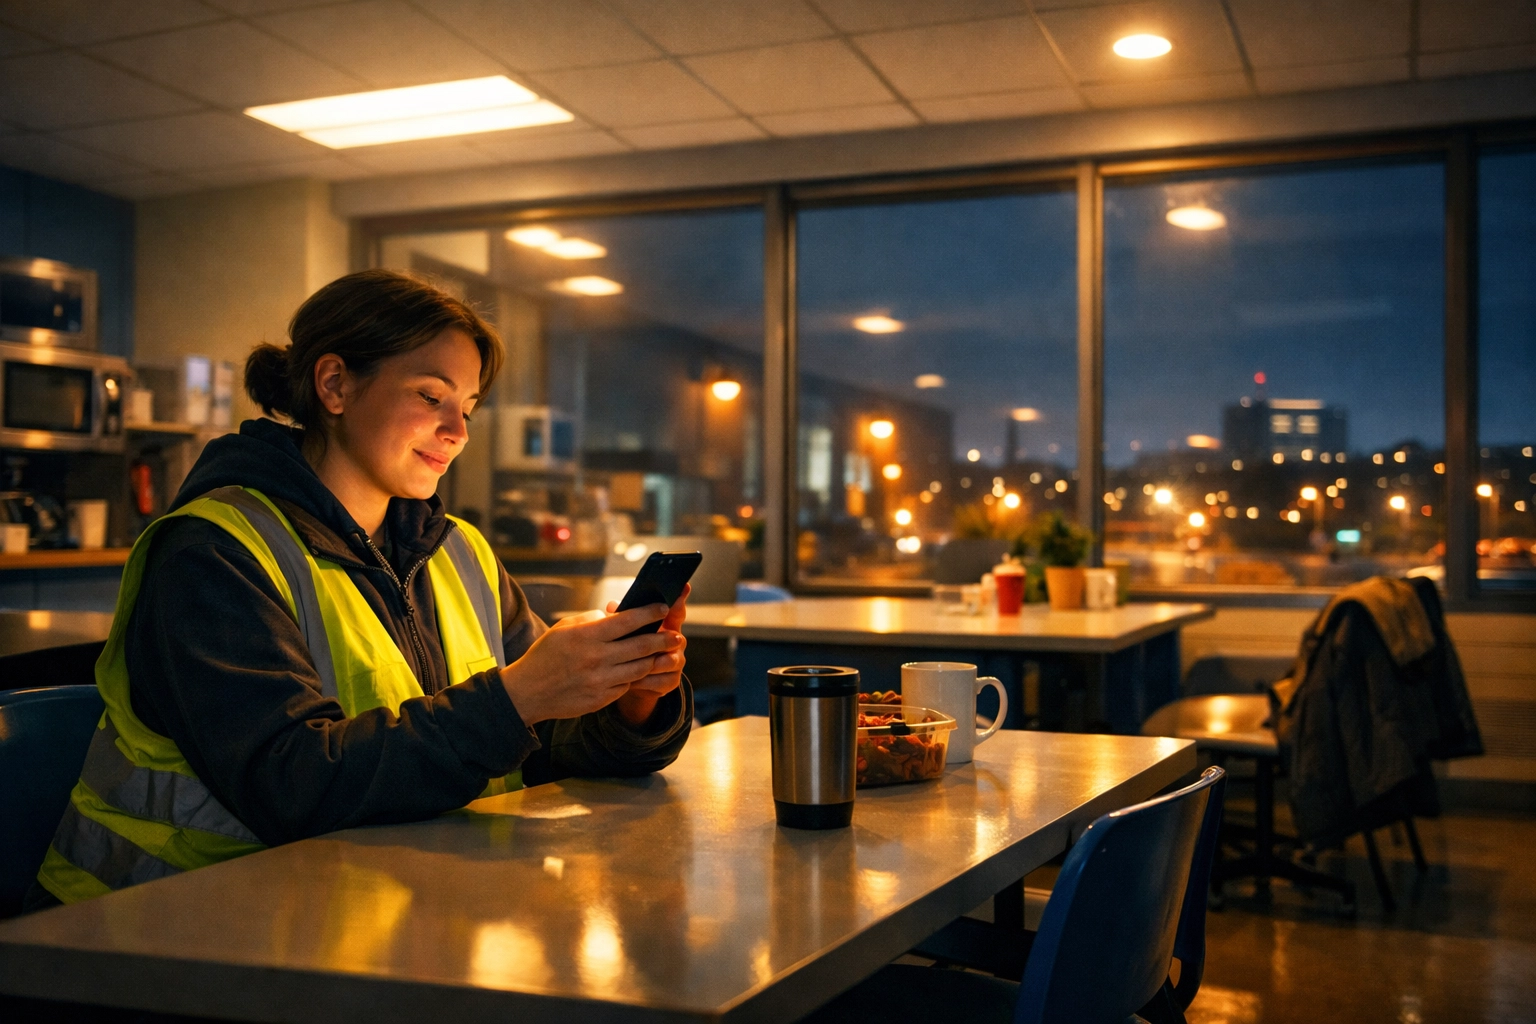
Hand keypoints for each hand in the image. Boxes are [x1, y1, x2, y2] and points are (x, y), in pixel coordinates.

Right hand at [498, 601, 682, 725]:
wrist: (527, 693)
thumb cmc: (545, 655)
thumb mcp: (564, 629)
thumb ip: (592, 620)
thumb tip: (617, 615)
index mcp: (586, 636)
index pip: (627, 620)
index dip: (649, 613)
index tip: (664, 608)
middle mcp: (596, 658)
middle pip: (641, 646)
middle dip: (663, 639)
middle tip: (677, 636)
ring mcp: (599, 681)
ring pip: (640, 669)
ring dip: (656, 660)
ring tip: (666, 654)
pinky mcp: (601, 699)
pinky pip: (626, 686)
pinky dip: (634, 677)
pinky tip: (639, 670)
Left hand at [613, 584, 688, 725]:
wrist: (630, 679)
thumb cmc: (629, 647)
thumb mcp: (627, 631)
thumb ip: (623, 617)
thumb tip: (612, 606)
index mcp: (667, 625)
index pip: (675, 610)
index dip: (680, 599)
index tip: (683, 586)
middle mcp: (676, 642)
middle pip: (676, 638)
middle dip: (662, 641)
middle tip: (649, 642)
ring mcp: (676, 662)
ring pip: (669, 661)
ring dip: (651, 663)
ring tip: (633, 665)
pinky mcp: (671, 681)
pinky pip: (662, 681)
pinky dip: (646, 681)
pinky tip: (631, 681)